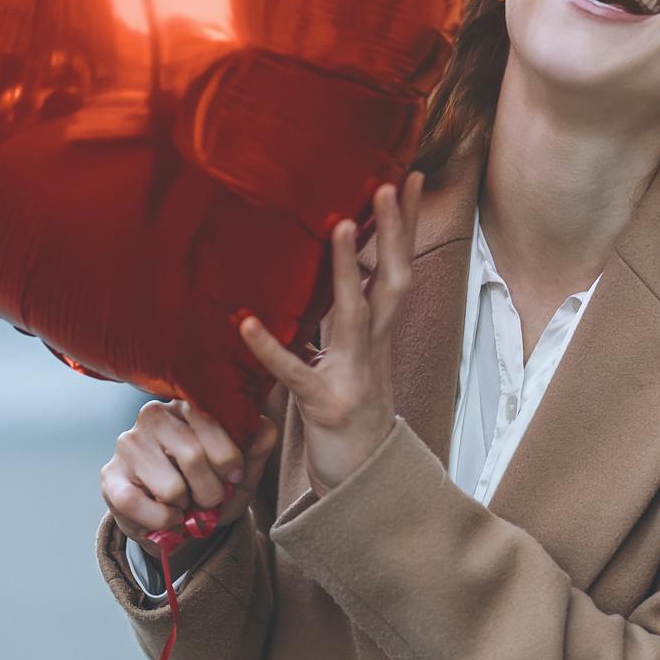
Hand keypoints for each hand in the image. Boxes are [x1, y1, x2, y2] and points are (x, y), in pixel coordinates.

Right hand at [101, 397, 281, 566]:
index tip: (234, 477)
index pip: (214, 423)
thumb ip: (256, 449)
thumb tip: (266, 428)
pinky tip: (166, 517)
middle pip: (193, 457)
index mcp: (188, 406)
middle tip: (208, 499)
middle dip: (211, 492)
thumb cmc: (209, 488)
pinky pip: (138, 506)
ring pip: (171, 488)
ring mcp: (128, 443)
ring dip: (185, 508)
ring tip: (183, 504)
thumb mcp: (241, 473)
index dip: (231, 461)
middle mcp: (154, 415)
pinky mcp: (109, 476)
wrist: (175, 523)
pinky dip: (162, 522)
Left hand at [238, 170, 422, 495]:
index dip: (407, 225)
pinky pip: (295, 374)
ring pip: (355, 315)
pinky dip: (271, 349)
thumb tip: (328, 270)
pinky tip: (246, 325)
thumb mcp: (348, 356)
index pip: (397, 267)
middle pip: (393, 280)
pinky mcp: (323, 406)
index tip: (412, 177)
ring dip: (350, 270)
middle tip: (389, 184)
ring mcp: (353, 375)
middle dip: (394, 232)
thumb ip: (336, 315)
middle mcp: (373, 347)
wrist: (362, 482)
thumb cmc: (348, 411)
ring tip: (339, 227)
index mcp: (376, 333)